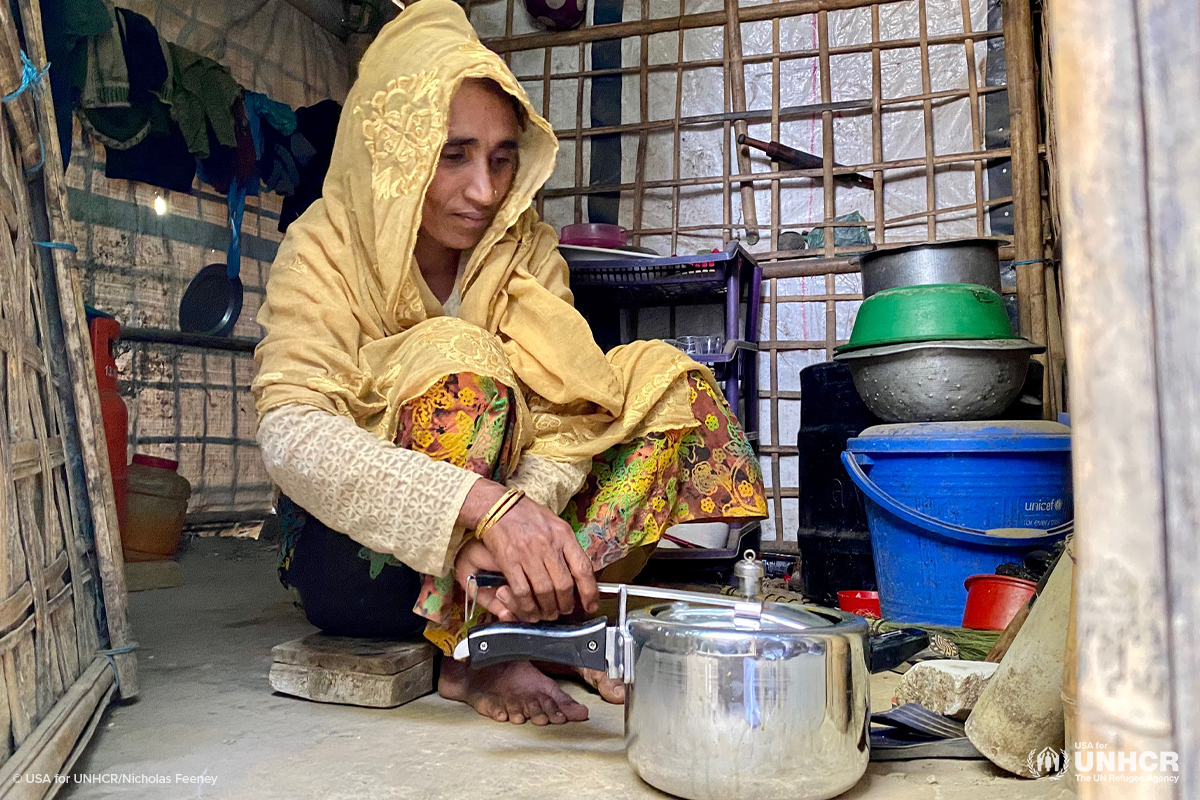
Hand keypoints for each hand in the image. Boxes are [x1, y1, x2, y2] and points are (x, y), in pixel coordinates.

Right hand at [457, 480, 598, 622]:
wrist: (497, 507)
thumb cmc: (528, 516)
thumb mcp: (555, 524)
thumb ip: (567, 546)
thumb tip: (580, 574)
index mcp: (563, 535)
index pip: (583, 568)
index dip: (589, 591)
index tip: (590, 604)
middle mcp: (548, 545)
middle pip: (564, 585)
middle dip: (566, 604)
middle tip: (565, 610)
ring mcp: (528, 554)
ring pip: (544, 592)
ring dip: (548, 608)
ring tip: (548, 612)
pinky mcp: (509, 561)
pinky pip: (522, 592)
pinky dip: (527, 606)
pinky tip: (529, 610)